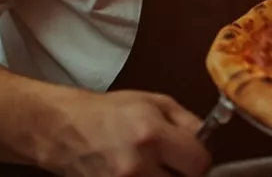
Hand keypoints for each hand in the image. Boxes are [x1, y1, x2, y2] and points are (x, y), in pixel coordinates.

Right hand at [47, 89, 210, 176]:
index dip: (199, 159)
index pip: (200, 163)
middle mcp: (137, 165)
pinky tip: (142, 174)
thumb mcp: (154, 102)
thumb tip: (207, 141)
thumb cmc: (110, 112)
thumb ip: (187, 122)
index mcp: (152, 135)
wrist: (64, 129)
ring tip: (155, 168)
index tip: (191, 155)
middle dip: (183, 174)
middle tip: (174, 163)